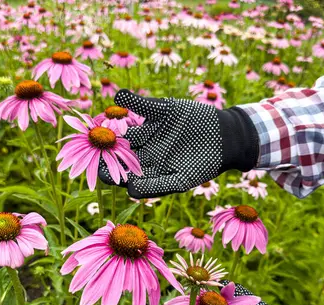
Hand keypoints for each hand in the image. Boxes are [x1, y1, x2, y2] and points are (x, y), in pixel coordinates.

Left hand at [98, 90, 258, 198]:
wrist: (226, 139)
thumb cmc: (204, 164)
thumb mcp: (182, 180)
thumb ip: (155, 186)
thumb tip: (128, 190)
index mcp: (146, 169)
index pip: (119, 172)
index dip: (108, 171)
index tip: (101, 169)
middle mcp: (144, 149)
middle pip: (117, 151)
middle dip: (106, 149)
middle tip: (97, 146)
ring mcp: (150, 129)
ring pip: (126, 128)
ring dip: (114, 125)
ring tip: (106, 124)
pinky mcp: (160, 110)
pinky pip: (141, 104)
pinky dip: (129, 98)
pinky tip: (121, 95)